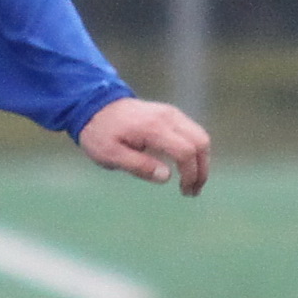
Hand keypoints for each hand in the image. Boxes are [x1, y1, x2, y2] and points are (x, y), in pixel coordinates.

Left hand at [78, 97, 210, 195]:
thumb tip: (167, 177)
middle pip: (200, 142)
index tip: (184, 191)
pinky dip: (195, 150)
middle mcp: (167, 117)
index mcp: (152, 128)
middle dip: (202, 170)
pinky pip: (193, 131)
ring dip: (202, 160)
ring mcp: (171, 113)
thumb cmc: (100, 133)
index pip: (185, 151)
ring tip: (192, 182)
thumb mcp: (110, 155)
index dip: (190, 174)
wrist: (95, 105)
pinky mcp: (171, 113)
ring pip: (201, 136)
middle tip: (193, 191)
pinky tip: (186, 166)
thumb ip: (138, 166)